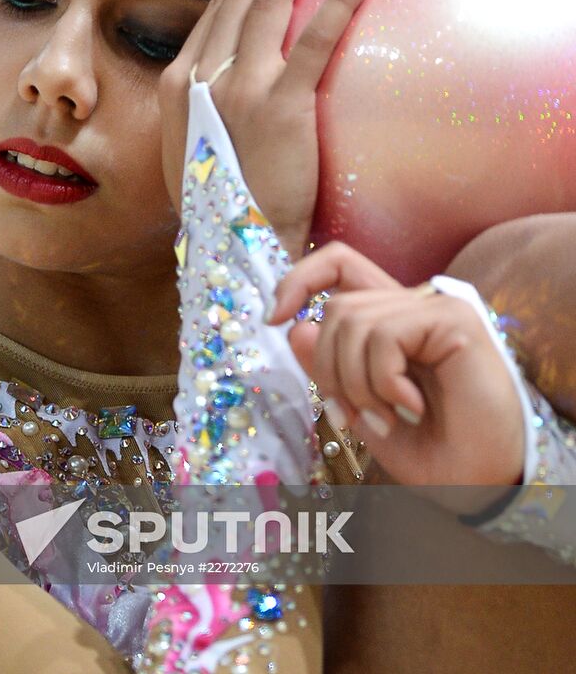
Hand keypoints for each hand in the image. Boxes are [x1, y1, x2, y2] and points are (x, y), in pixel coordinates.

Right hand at [158, 0, 374, 262]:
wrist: (234, 250)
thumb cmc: (223, 209)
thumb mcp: (194, 153)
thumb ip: (207, 110)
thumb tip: (233, 89)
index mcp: (176, 84)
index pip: (217, 10)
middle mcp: (200, 75)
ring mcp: (238, 87)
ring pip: (270, 0)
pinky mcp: (280, 104)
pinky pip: (315, 38)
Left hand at [268, 241, 524, 487]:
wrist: (479, 486)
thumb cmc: (430, 450)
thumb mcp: (361, 409)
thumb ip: (329, 368)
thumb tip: (294, 327)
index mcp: (390, 319)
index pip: (337, 266)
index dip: (299, 280)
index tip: (273, 319)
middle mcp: (412, 306)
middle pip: (335, 305)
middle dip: (327, 369)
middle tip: (352, 416)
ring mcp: (436, 307)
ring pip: (352, 320)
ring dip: (356, 384)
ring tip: (386, 418)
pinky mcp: (455, 318)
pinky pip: (385, 335)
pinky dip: (384, 381)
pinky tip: (411, 407)